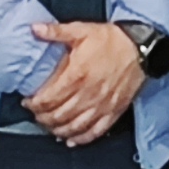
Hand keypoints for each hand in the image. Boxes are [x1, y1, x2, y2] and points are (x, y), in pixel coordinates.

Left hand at [25, 19, 146, 145]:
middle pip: (58, 116)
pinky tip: (71, 139)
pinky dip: (81, 138)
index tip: (28, 102)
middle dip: (42, 118)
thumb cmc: (111, 39)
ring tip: (49, 125)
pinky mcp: (114, 111)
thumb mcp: (81, 30)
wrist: (140, 47)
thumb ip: (56, 31)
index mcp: (77, 74)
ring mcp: (101, 105)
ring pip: (74, 126)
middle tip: (36, 114)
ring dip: (58, 129)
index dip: (34, 104)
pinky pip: (95, 131)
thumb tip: (33, 28)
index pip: (48, 99)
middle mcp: (88, 93)